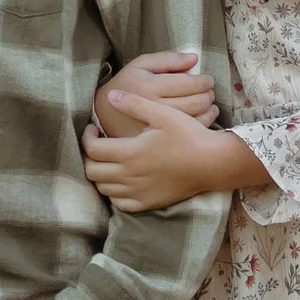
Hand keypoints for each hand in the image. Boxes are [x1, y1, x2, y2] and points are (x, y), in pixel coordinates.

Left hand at [82, 93, 262, 214]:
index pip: (92, 149)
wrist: (212, 163)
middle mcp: (129, 176)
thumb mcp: (162, 113)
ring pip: (104, 188)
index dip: (86, 138)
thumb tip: (110, 96)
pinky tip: (122, 180)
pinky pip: (120, 203)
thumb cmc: (188, 135)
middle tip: (97, 144)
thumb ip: (134, 104)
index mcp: (130, 153)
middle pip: (92, 171)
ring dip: (100, 174)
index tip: (93, 129)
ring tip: (109, 160)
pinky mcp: (148, 203)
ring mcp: (138, 192)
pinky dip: (114, 193)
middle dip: (89, 156)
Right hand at [92, 49, 218, 139]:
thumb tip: (194, 59)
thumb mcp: (140, 65)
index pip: (188, 83)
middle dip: (208, 95)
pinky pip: (187, 134)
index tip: (208, 80)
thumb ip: (167, 59)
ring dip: (209, 109)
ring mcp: (156, 128)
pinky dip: (203, 124)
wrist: (104, 114)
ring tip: (209, 103)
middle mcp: (153, 108)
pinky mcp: (158, 141)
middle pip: (195, 102)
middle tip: (210, 91)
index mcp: (149, 86)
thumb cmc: (126, 85)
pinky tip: (204, 117)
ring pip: (195, 119)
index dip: (203, 81)